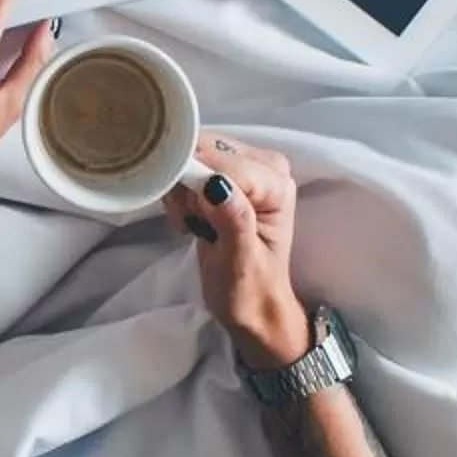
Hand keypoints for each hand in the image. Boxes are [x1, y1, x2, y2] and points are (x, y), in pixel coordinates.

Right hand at [162, 132, 309, 366]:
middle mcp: (265, 167)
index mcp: (276, 183)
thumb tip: (214, 182)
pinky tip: (192, 218)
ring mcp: (244, 168)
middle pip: (206, 150)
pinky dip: (180, 192)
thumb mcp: (240, 261)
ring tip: (194, 225)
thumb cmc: (249, 290)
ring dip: (182, 191)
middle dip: (188, 186)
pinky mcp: (225, 175)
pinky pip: (187, 166)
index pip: (224, 164)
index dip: (196, 184)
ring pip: (192, 155)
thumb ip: (232, 219)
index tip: (190, 219)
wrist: (252, 306)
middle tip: (192, 223)